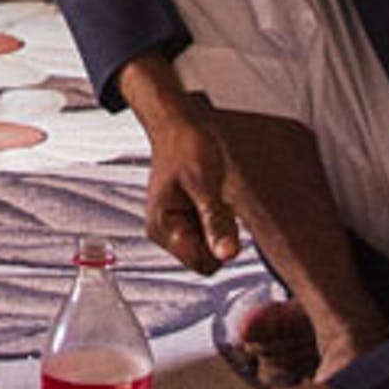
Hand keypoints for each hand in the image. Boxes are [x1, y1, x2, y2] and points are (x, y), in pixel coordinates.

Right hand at [119, 56, 243, 275]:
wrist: (175, 125)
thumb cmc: (186, 147)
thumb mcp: (206, 184)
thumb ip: (215, 223)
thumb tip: (227, 255)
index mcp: (163, 228)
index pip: (203, 264)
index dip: (221, 243)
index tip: (220, 213)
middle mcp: (161, 233)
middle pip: (205, 258)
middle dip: (218, 233)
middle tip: (214, 200)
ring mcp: (169, 228)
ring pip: (207, 246)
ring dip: (216, 225)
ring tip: (208, 195)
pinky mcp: (178, 221)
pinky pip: (204, 234)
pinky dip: (212, 218)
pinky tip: (206, 196)